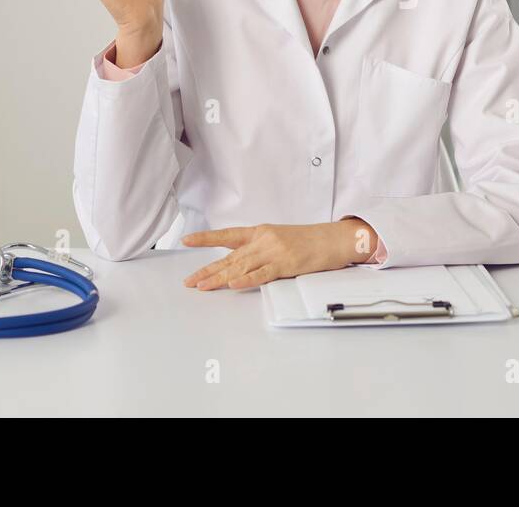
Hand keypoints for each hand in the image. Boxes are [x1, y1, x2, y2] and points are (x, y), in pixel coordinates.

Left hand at [181, 220, 378, 289]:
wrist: (331, 239)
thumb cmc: (307, 241)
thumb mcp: (278, 238)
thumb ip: (258, 250)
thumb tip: (237, 264)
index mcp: (259, 232)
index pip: (227, 235)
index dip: (206, 238)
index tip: (186, 240)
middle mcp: (263, 239)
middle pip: (230, 257)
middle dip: (207, 270)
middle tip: (190, 281)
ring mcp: (274, 251)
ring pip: (240, 266)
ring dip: (219, 278)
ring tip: (202, 287)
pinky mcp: (285, 264)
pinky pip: (261, 274)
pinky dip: (245, 280)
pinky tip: (232, 284)